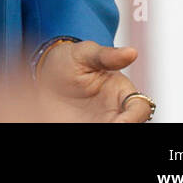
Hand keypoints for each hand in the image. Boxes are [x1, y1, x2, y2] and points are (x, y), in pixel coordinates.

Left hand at [34, 41, 153, 121]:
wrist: (42, 73)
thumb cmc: (69, 60)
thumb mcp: (84, 54)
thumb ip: (106, 56)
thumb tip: (132, 52)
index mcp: (122, 92)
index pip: (140, 107)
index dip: (135, 116)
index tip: (121, 122)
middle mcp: (115, 112)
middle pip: (130, 125)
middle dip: (121, 127)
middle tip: (102, 125)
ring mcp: (100, 122)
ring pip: (113, 130)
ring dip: (106, 129)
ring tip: (87, 123)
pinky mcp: (85, 127)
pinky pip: (90, 131)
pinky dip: (84, 129)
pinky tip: (70, 122)